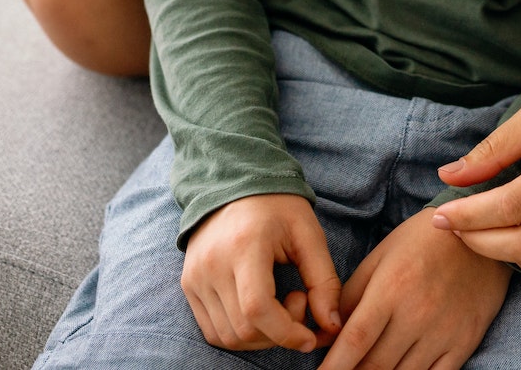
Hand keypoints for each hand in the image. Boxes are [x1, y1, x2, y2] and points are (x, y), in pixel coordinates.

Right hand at [181, 193, 342, 352]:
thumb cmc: (277, 207)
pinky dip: (239, 333)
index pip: (258, 310)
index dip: (286, 333)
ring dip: (260, 337)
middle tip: (298, 301)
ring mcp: (195, 277)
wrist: (233, 184)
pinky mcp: (189, 285)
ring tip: (277, 303)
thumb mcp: (308, 234)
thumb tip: (331, 326)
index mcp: (244, 246)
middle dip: (279, 333)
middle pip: (243, 329)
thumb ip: (323, 281)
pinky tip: (258, 310)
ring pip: (227, 336)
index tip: (310, 337)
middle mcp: (212, 264)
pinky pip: (213, 330)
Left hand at [320, 208, 511, 369]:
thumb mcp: (379, 258)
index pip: (355, 338)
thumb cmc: (420, 242)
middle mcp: (417, 314)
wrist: (480, 235)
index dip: (335, 365)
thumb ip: (349, 297)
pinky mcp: (464, 342)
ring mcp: (443, 332)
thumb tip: (324, 334)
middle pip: (375, 364)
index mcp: (391, 289)